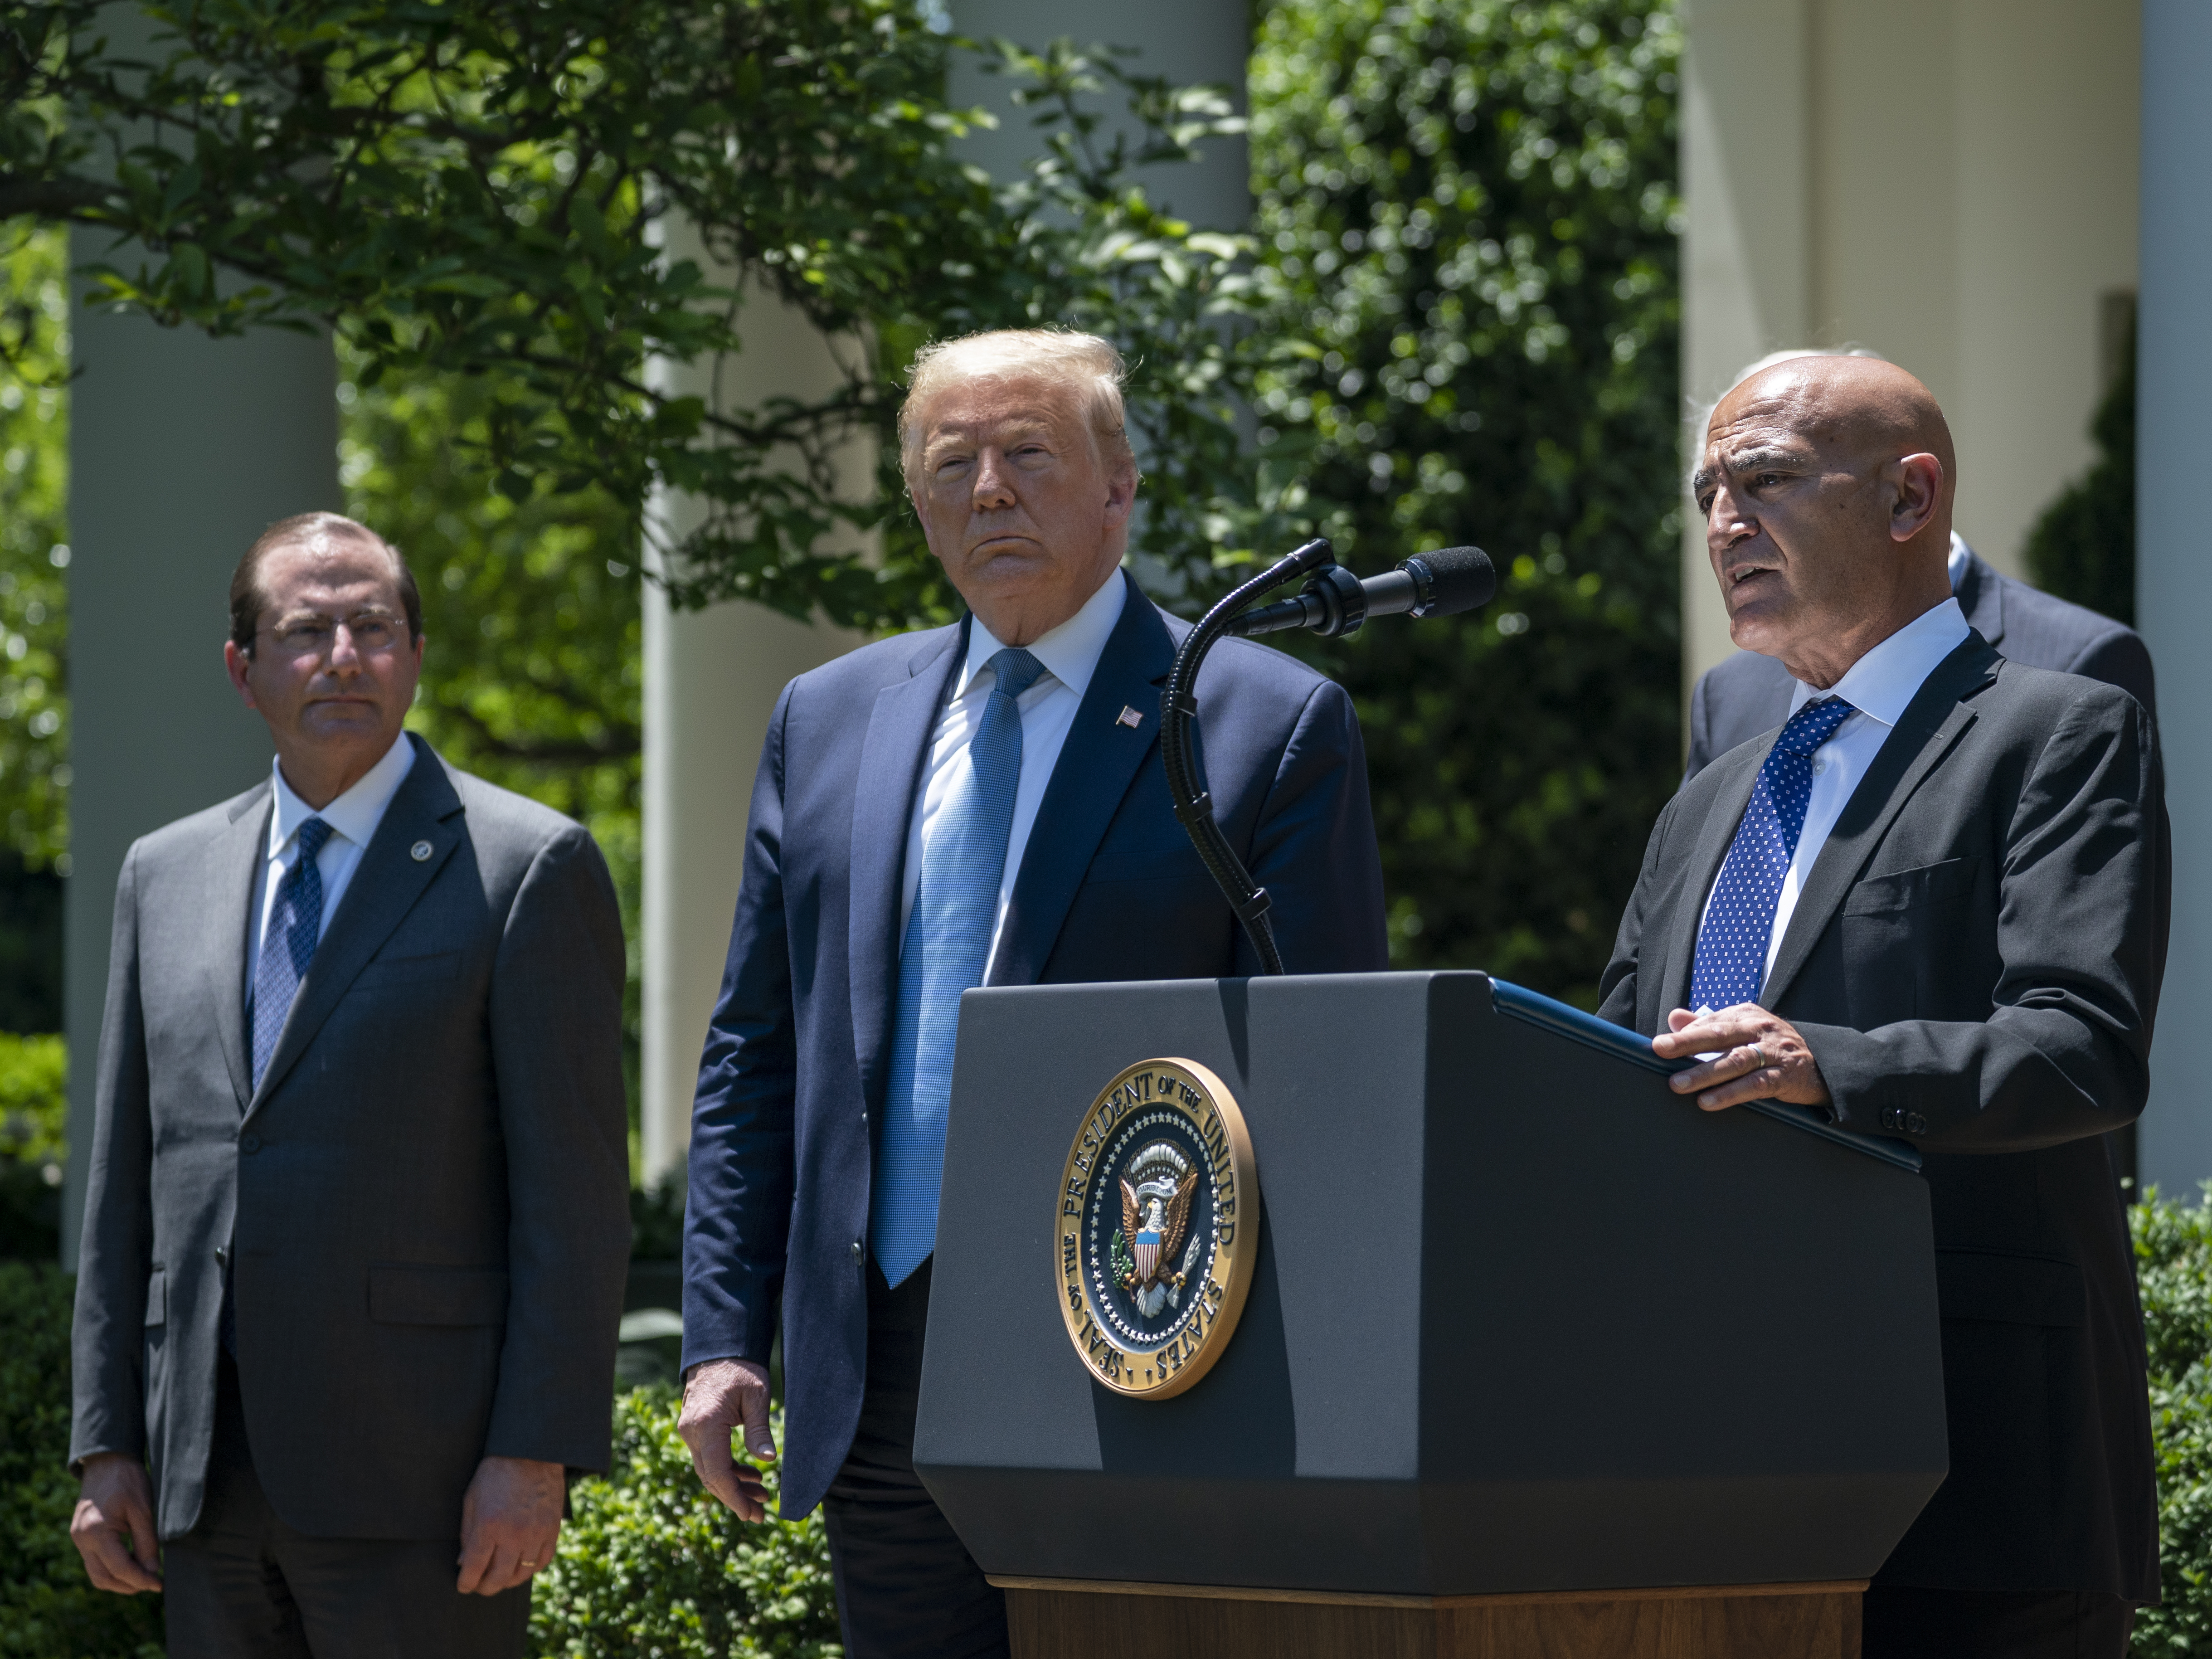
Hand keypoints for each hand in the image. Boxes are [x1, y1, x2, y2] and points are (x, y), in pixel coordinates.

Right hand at [70, 1453, 161, 1593]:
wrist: (107, 1461)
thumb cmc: (128, 1480)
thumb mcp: (143, 1509)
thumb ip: (147, 1542)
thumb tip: (152, 1571)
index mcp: (97, 1532)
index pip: (120, 1568)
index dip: (141, 1580)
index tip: (160, 1585)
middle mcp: (82, 1539)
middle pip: (103, 1578)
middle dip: (128, 1585)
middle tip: (153, 1583)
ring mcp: (77, 1539)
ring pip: (96, 1573)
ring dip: (118, 1580)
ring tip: (144, 1575)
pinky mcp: (79, 1536)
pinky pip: (93, 1561)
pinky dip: (111, 1567)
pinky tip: (131, 1562)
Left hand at [455, 1455, 563, 1595]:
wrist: (530, 1453)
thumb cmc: (495, 1475)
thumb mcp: (472, 1500)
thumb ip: (467, 1534)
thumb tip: (464, 1563)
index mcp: (488, 1525)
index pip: (474, 1568)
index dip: (466, 1582)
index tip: (463, 1585)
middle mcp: (513, 1534)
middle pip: (498, 1578)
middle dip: (485, 1587)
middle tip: (480, 1586)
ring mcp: (536, 1533)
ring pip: (522, 1574)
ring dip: (508, 1581)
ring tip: (500, 1578)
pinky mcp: (552, 1529)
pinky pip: (542, 1560)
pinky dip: (531, 1568)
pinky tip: (522, 1565)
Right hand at [678, 1359, 775, 1522]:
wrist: (719, 1347)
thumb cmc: (741, 1368)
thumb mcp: (757, 1395)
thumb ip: (759, 1429)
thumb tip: (768, 1460)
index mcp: (706, 1425)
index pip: (717, 1473)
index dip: (734, 1497)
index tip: (751, 1514)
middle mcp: (692, 1432)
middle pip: (711, 1477)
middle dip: (735, 1497)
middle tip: (761, 1512)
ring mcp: (689, 1431)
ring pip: (709, 1470)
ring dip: (733, 1485)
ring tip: (761, 1494)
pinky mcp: (694, 1429)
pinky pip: (708, 1458)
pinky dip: (727, 1469)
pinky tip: (750, 1474)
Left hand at [1652, 1004, 1830, 1111]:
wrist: (1822, 1065)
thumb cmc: (1772, 1047)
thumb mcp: (1743, 1030)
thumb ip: (1709, 1024)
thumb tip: (1675, 1018)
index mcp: (1746, 1016)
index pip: (1710, 1022)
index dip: (1685, 1034)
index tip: (1659, 1045)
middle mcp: (1759, 1029)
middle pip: (1719, 1034)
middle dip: (1687, 1042)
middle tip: (1660, 1050)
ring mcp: (1774, 1052)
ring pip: (1735, 1060)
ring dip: (1705, 1073)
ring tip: (1677, 1084)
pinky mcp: (1785, 1076)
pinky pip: (1755, 1085)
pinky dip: (1730, 1094)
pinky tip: (1708, 1102)